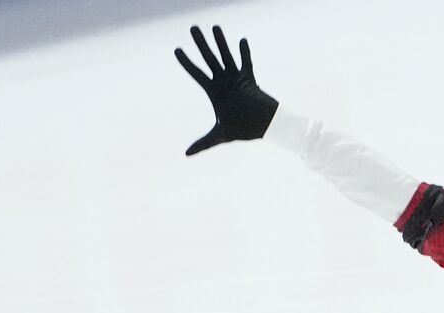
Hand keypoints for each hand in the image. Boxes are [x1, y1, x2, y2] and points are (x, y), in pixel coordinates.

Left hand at [174, 25, 277, 155]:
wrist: (267, 128)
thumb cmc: (245, 129)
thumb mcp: (221, 135)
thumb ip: (204, 142)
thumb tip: (186, 154)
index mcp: (215, 91)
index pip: (197, 73)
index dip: (186, 62)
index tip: (177, 50)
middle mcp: (224, 81)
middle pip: (209, 58)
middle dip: (200, 43)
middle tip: (193, 28)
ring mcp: (237, 78)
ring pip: (226, 55)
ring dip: (220, 41)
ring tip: (214, 26)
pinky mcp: (250, 79)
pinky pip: (246, 62)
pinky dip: (244, 52)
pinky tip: (241, 40)